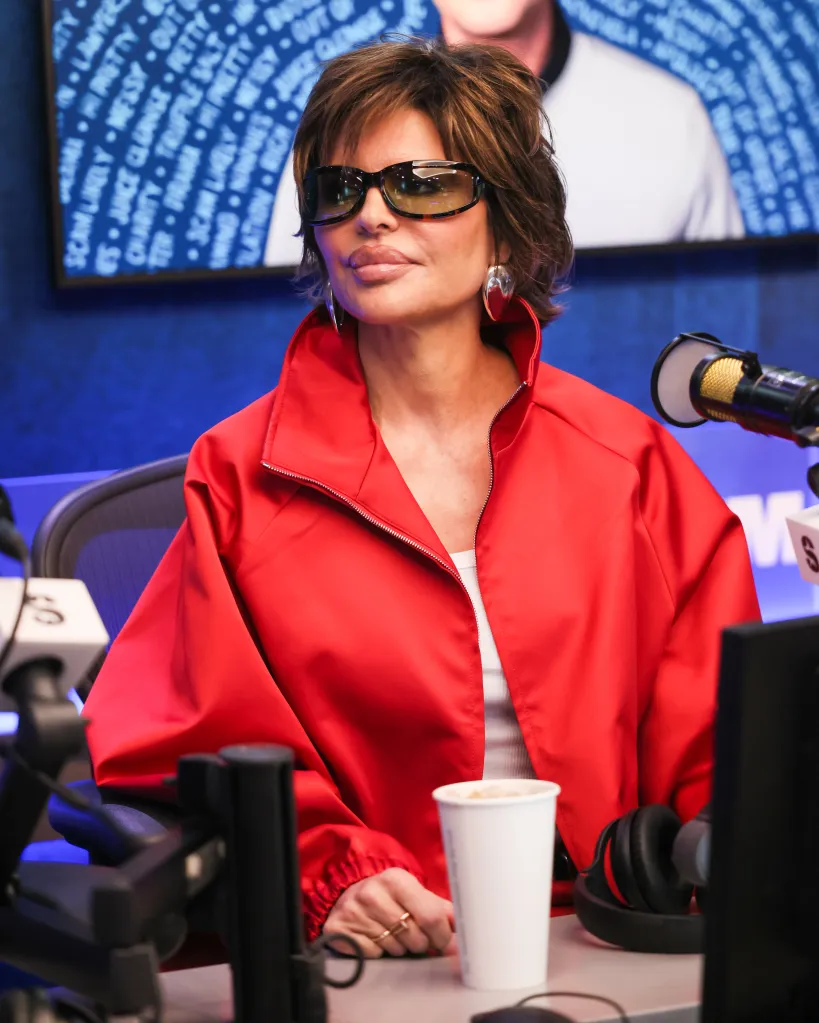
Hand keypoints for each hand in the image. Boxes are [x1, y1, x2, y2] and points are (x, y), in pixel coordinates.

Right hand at [322, 867, 454, 957]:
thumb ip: (440, 910)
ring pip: (395, 949)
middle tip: (414, 936)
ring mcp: (355, 911)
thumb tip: (465, 930)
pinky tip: (374, 938)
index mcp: (397, 879)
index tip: (443, 942)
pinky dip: (378, 952)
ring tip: (393, 934)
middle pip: (416, 938)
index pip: (432, 917)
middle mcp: (373, 892)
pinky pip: (374, 954)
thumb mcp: (414, 894)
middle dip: (421, 944)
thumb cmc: (389, 898)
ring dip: (400, 948)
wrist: (347, 897)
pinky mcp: (340, 930)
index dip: (443, 936)